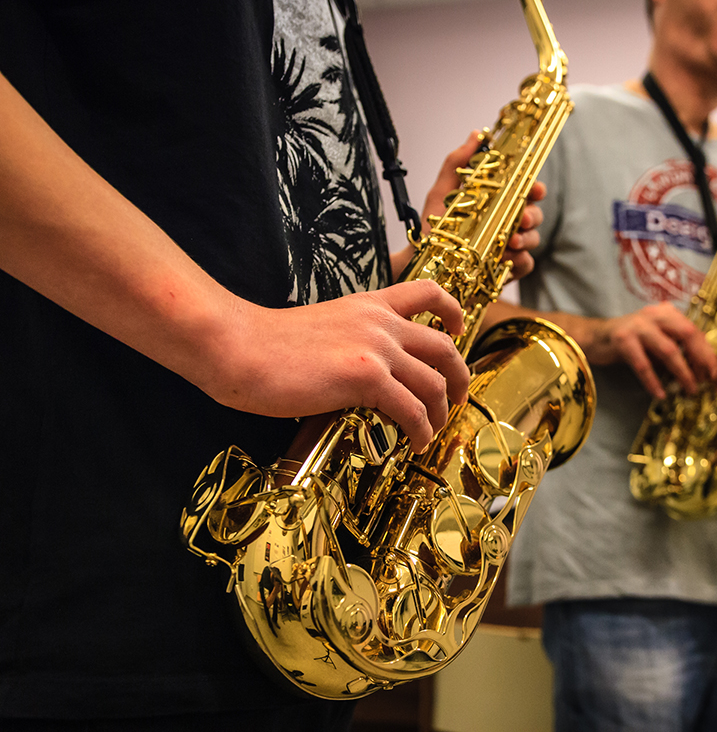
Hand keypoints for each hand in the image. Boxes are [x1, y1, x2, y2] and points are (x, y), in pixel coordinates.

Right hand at [209, 280, 469, 450]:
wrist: (238, 346)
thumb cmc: (265, 344)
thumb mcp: (322, 327)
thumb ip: (351, 340)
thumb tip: (363, 373)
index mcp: (368, 305)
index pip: (426, 292)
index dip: (452, 310)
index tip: (458, 328)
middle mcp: (381, 322)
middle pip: (444, 346)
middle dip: (459, 376)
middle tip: (457, 398)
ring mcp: (377, 348)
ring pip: (434, 383)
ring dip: (441, 412)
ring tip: (433, 431)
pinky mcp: (367, 377)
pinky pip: (413, 410)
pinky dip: (421, 431)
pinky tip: (415, 443)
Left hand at [419, 131, 542, 280]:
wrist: (421, 264)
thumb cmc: (432, 229)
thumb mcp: (440, 193)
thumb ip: (457, 163)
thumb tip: (476, 134)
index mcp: (497, 203)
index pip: (525, 192)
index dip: (535, 188)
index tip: (535, 189)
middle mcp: (506, 224)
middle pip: (535, 215)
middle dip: (532, 215)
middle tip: (521, 219)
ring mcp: (509, 248)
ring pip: (534, 239)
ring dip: (527, 238)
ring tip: (510, 242)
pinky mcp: (507, 270)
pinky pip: (526, 264)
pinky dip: (520, 260)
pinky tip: (506, 259)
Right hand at [590, 302, 716, 398]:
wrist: (595, 337)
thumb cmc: (631, 342)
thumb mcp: (657, 340)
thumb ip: (676, 350)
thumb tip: (701, 373)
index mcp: (667, 313)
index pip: (695, 331)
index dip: (708, 353)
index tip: (716, 375)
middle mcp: (655, 315)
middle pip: (687, 334)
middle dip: (701, 359)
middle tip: (708, 381)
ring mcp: (638, 326)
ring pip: (669, 350)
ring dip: (683, 372)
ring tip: (690, 390)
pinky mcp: (622, 340)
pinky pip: (642, 364)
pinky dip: (653, 381)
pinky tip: (660, 394)